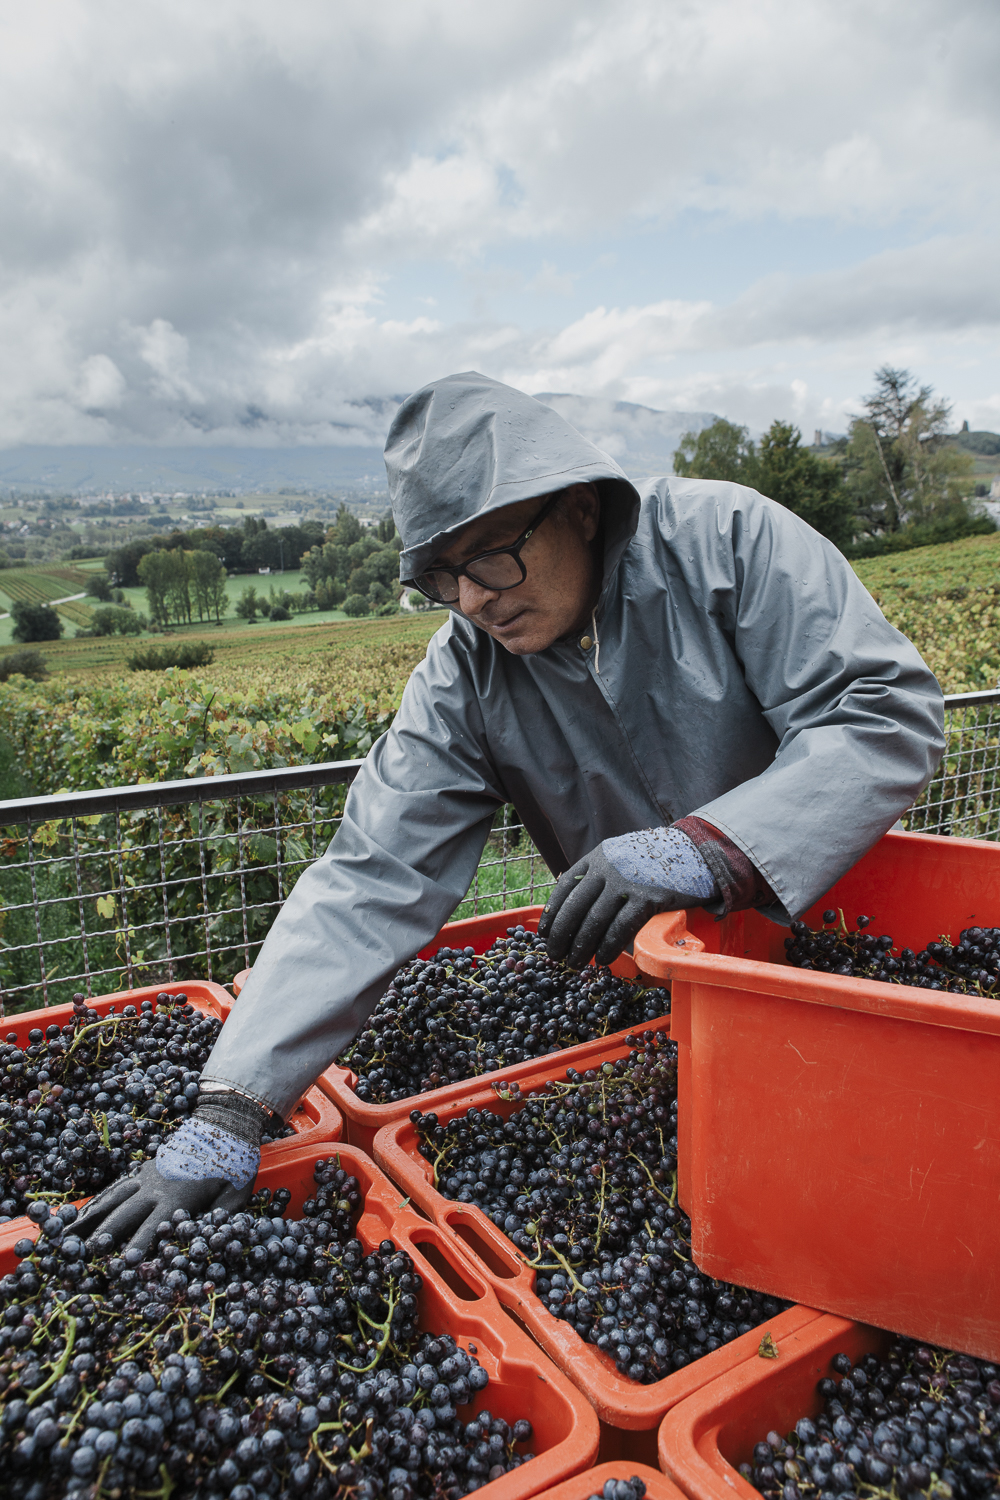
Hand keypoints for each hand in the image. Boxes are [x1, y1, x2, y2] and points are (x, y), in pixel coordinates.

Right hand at [74, 1088, 269, 1253]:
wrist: (224, 1124)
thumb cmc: (234, 1164)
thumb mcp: (236, 1195)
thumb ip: (221, 1220)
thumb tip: (206, 1243)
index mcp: (178, 1197)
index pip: (154, 1226)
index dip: (139, 1245)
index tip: (124, 1263)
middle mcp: (156, 1187)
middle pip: (124, 1213)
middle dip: (104, 1234)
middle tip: (83, 1254)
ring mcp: (147, 1175)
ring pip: (113, 1199)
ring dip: (92, 1217)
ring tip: (69, 1235)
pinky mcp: (144, 1169)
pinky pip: (116, 1187)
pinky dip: (99, 1200)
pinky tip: (85, 1212)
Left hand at [538, 825, 716, 968]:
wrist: (697, 852)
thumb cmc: (657, 862)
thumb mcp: (622, 858)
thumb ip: (601, 877)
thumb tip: (578, 912)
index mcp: (597, 857)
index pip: (564, 886)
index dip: (552, 913)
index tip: (544, 934)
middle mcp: (608, 867)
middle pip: (575, 906)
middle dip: (562, 935)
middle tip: (556, 956)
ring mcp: (627, 881)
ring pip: (595, 920)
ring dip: (582, 946)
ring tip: (576, 963)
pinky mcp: (648, 897)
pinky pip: (621, 928)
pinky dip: (609, 947)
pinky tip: (603, 959)